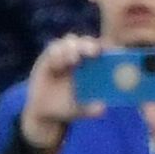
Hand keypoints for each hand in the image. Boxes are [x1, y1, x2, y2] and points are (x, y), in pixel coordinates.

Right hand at [18, 34, 105, 153]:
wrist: (45, 112)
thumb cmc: (68, 108)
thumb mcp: (81, 110)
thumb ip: (91, 109)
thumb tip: (102, 108)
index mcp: (92, 67)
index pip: (100, 49)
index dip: (105, 46)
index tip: (109, 49)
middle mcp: (79, 59)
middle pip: (86, 42)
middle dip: (89, 44)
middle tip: (93, 52)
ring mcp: (62, 57)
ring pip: (69, 41)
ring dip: (72, 47)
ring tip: (73, 60)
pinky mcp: (47, 59)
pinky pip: (52, 50)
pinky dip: (56, 53)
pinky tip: (58, 64)